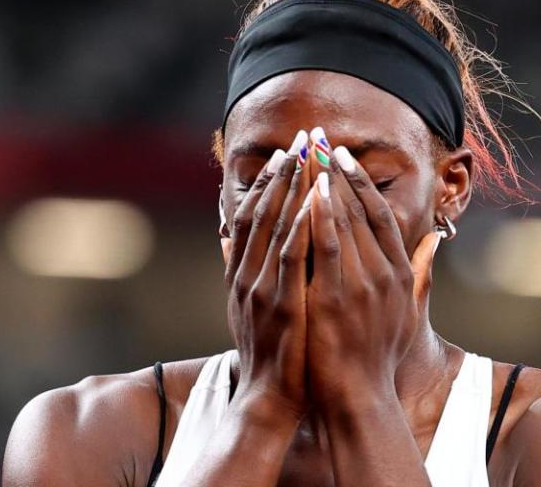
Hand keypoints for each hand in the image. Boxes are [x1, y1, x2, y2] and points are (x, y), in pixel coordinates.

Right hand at [221, 129, 313, 419]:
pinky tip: (314, 200)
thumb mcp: (246, 309)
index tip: (284, 155)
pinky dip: (301, 223)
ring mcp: (262, 289)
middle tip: (299, 141)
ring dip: (291, 188)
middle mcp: (246, 276)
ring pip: (275, 226)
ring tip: (307, 157)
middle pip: (261, 213)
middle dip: (282, 174)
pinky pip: (292, 255)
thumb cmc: (270, 355)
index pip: (251, 218)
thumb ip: (238, 271)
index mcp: (241, 275)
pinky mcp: (282, 304)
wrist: (269, 399)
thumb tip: (226, 239)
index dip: (267, 184)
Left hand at [303, 128, 441, 407]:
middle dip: (340, 171)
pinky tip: (309, 191)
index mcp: (400, 274)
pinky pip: (327, 246)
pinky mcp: (336, 297)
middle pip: (362, 209)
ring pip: (345, 221)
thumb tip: (435, 239)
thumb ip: (422, 272)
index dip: (362, 182)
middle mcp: (385, 273)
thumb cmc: (377, 356)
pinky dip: (320, 216)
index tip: (344, 156)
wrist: (358, 396)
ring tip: (310, 153)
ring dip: (327, 183)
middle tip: (321, 139)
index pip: (382, 215)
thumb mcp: (407, 311)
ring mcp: (361, 284)